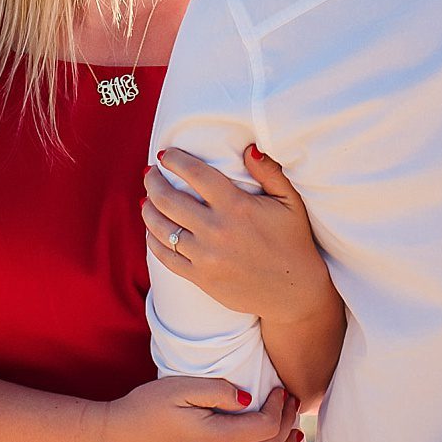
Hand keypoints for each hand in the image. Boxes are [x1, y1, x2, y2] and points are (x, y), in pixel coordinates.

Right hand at [93, 379, 301, 441]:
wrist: (117, 440)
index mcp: (217, 437)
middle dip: (286, 424)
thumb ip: (218, 390)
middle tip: (293, 404)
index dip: (279, 407)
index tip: (281, 390)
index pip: (266, 425)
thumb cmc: (145, 408)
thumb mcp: (179, 387)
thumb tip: (249, 398)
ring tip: (293, 433)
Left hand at [143, 145, 330, 323]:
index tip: (165, 154)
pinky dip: (153, 240)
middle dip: (153, 182)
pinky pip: (165, 257)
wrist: (294, 293)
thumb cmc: (293, 242)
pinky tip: (152, 230)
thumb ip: (269, 172)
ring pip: (161, 228)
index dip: (175, 160)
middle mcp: (217, 230)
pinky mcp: (200, 278)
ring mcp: (206, 256)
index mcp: (237, 207)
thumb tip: (249, 147)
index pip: (195, 174)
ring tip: (147, 199)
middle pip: (169, 199)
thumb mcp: (290, 202)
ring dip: (148, 209)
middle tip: (150, 174)